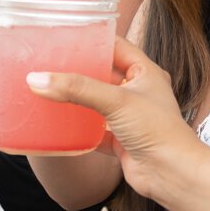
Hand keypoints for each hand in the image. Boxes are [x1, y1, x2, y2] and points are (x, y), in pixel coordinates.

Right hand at [26, 36, 200, 202]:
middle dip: (77, 70)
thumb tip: (37, 79)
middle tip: (48, 64)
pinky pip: (92, 129)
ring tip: (45, 89)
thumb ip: (78, 88)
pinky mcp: (120, 139)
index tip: (64, 37)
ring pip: (95, 102)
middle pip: (102, 74)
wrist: (171, 173)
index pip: (116, 46)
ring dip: (74, 98)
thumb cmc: (158, 131)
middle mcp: (138, 92)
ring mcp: (129, 117)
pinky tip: (56, 123)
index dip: (93, 40)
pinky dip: (76, 127)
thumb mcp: (116, 101)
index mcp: (146, 73)